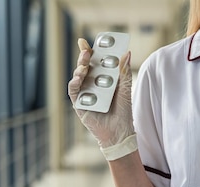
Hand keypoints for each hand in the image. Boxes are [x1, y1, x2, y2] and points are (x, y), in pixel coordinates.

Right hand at [67, 38, 136, 159]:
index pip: (96, 62)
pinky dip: (75, 83)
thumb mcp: (125, 89)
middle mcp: (92, 85)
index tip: (89, 41)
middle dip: (84, 56)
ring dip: (79, 68)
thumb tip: (126, 53)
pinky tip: (79, 77)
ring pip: (78, 76)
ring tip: (85, 64)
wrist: (119, 133)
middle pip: (85, 67)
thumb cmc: (123, 112)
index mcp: (103, 80)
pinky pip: (73, 91)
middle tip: (86, 49)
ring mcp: (85, 93)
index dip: (92, 51)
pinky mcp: (79, 104)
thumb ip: (124, 72)